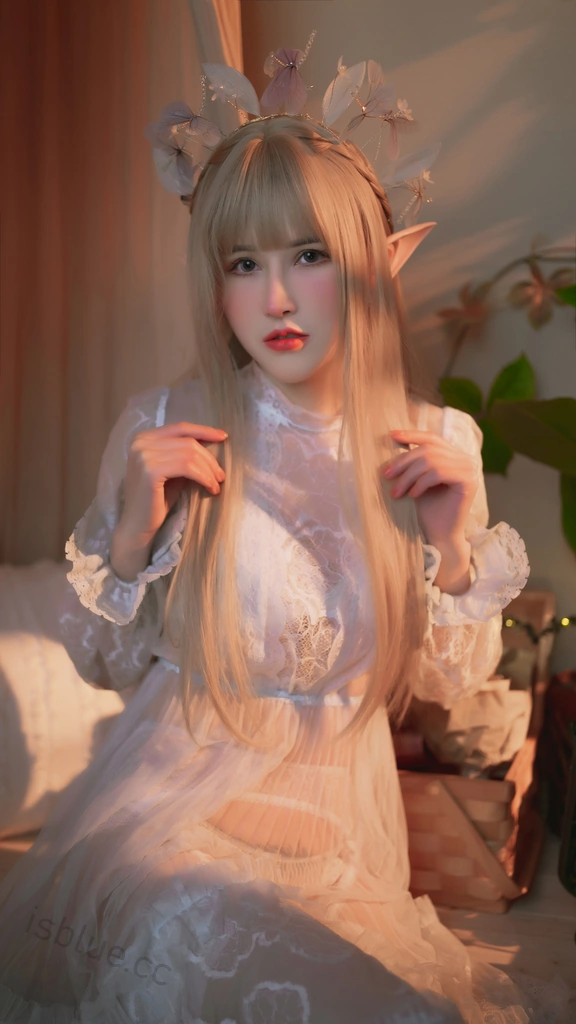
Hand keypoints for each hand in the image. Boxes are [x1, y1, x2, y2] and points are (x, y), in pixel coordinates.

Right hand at [118, 421, 227, 547]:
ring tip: (216, 484)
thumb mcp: (173, 470)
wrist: (138, 525)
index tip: (223, 437)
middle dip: (210, 459)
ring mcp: (143, 455)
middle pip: (187, 442)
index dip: (204, 431)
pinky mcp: (150, 470)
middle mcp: (140, 442)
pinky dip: (203, 477)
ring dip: (209, 470)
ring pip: (189, 454)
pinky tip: (210, 488)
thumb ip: (184, 454)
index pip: (180, 428)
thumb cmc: (157, 499)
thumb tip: (211, 441)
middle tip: (221, 476)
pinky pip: (187, 467)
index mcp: (143, 438)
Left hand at [382, 429, 478, 548]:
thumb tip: (394, 438)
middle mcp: (465, 459)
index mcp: (454, 456)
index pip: (432, 439)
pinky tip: (413, 495)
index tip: (391, 435)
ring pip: (431, 461)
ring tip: (396, 492)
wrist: (439, 535)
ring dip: (408, 476)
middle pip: (428, 449)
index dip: (412, 435)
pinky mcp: (469, 481)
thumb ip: (413, 461)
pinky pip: (438, 473)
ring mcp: (469, 469)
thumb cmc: (426, 509)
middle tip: (386, 475)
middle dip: (403, 462)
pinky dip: (421, 483)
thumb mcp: (416, 479)